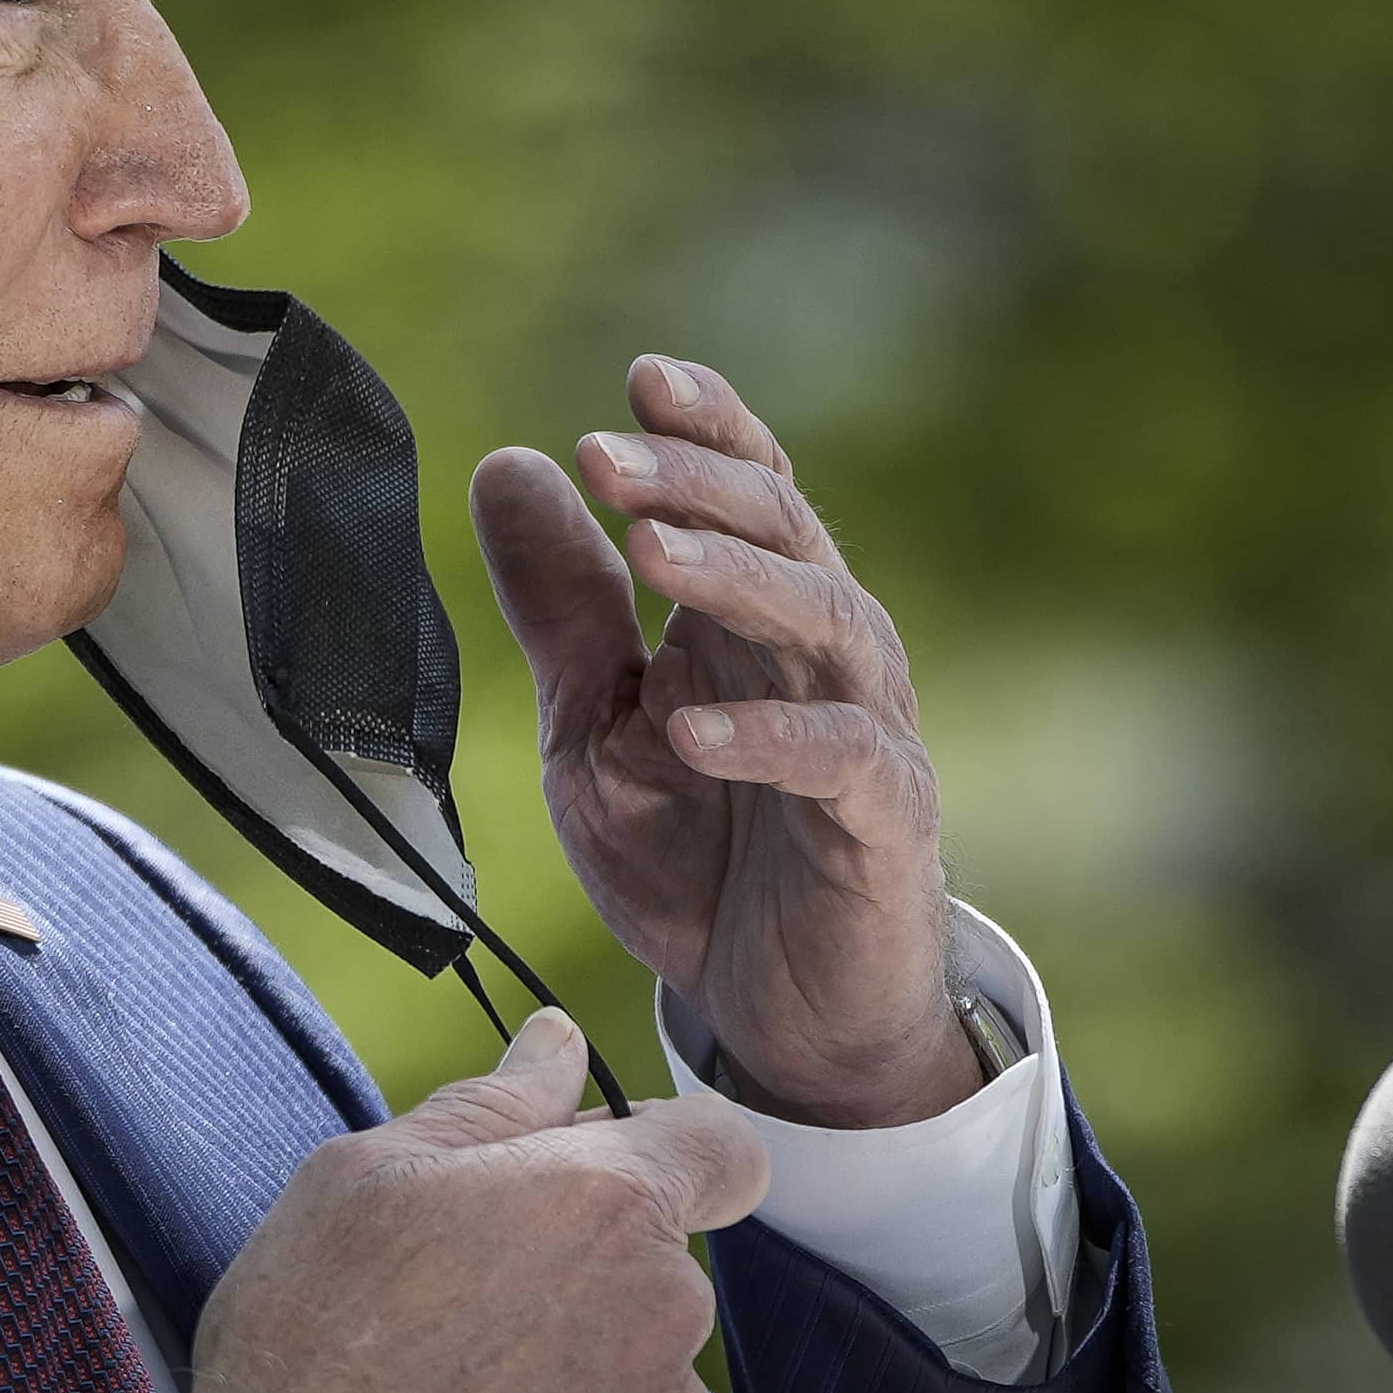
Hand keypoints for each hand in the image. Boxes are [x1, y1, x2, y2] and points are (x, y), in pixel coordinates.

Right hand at [181, 1011, 766, 1392]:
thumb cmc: (318, 1328)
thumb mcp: (375, 1171)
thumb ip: (496, 1101)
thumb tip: (560, 1040)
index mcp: (608, 1198)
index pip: (723, 1146)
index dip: (667, 1149)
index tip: (599, 1175)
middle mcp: (664, 1304)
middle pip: (659, 1260)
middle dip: (587, 1263)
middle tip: (466, 1293)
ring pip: (644, 1360)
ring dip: (583, 1361)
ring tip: (462, 1388)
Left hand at [469, 355, 975, 1129]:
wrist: (781, 1017)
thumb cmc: (698, 858)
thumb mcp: (594, 726)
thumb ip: (562, 607)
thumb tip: (507, 461)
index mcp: (752, 615)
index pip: (748, 486)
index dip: (707, 425)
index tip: (640, 376)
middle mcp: (822, 650)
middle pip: (784, 528)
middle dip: (697, 482)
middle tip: (609, 458)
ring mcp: (864, 728)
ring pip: (825, 617)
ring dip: (736, 577)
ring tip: (650, 548)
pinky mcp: (884, 821)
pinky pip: (841, 759)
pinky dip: (767, 737)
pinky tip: (692, 727)